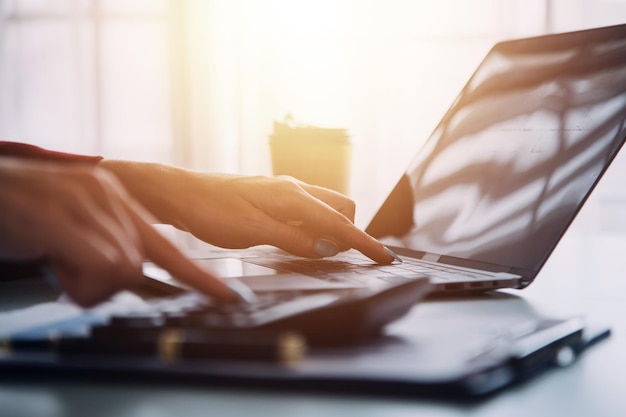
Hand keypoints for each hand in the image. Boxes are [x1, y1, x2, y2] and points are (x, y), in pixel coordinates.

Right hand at [0, 158, 236, 306]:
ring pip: (122, 268)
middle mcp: (106, 195)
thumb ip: (105, 245)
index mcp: (116, 199)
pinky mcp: (59, 215)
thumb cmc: (23, 213)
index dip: (197, 276)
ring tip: (56, 262)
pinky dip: (77, 280)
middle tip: (69, 272)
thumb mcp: (72, 226)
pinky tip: (53, 263)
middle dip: (103, 283)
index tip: (225, 295)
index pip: (167, 245)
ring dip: (84, 283)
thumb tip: (127, 273)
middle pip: (138, 265)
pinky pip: (99, 264)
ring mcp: (83, 201)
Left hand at [101, 161, 395, 263]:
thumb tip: (327, 249)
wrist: (181, 193)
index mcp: (292, 196)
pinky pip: (308, 210)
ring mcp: (285, 190)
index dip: (363, 242)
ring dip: (329, 230)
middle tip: (330, 258)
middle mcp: (294, 188)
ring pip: (325, 208)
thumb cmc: (210, 210)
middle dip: (347, 232)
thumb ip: (292, 239)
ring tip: (310, 252)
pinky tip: (296, 241)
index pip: (339, 222)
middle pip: (341, 208)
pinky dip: (313, 227)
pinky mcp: (275, 197)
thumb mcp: (252, 231)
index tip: (383, 258)